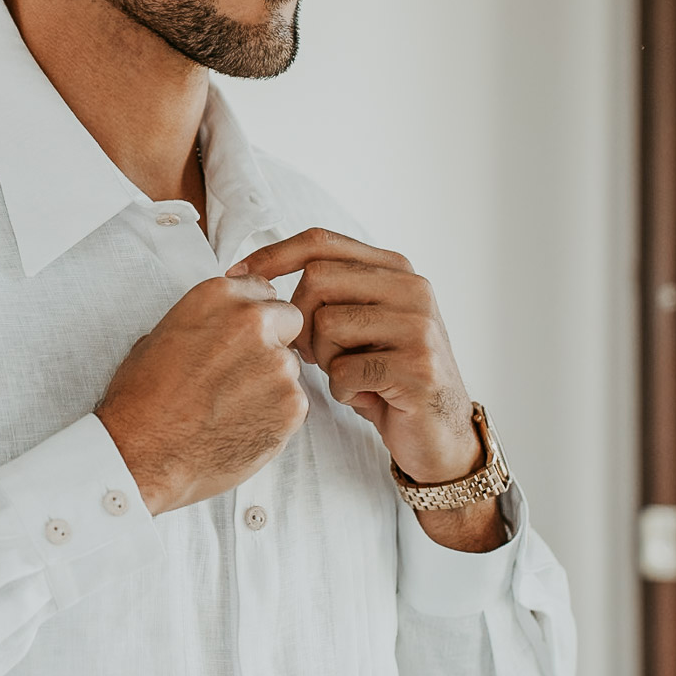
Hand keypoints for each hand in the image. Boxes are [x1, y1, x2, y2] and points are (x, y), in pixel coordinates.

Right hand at [95, 276, 308, 514]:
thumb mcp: (159, 337)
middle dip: (274, 341)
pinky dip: (275, 416)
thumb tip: (218, 328)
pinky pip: (295, 404)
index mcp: (218, 297)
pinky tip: (240, 428)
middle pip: (289, 320)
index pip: (262, 290)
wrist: (142, 454)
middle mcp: (253, 322)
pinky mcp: (292, 404)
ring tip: (230, 409)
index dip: (254, 316)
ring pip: (290, 367)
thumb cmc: (141, 401)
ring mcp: (277, 363)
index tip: (244, 335)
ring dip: (271, 383)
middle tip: (244, 372)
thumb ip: (205, 323)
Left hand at [228, 229, 503, 551]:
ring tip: (350, 375)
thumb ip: (328, 294)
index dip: (273, 255)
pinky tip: (366, 396)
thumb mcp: (360, 324)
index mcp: (395, 269)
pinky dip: (343, 390)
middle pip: (317, 280)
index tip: (235, 275)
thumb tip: (254, 277)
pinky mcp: (418, 367)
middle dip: (299, 321)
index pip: (321, 241)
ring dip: (324, 360)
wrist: (440, 435)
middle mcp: (412, 288)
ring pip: (328, 325)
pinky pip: (345, 370)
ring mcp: (418, 326)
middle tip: (313, 354)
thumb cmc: (386, 378)